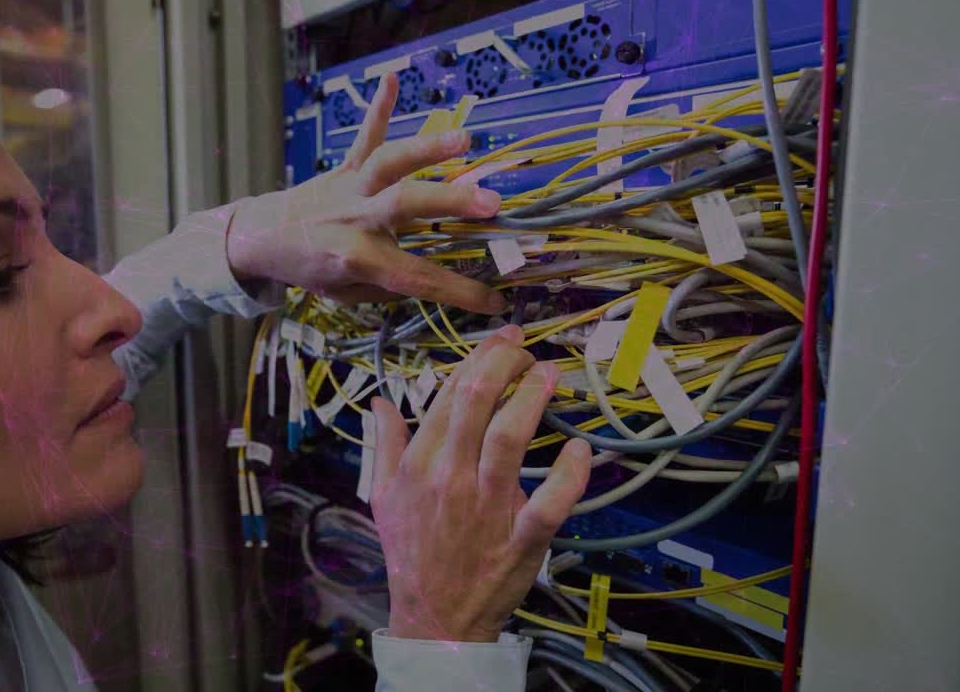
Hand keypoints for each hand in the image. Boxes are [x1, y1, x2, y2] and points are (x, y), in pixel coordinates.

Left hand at [226, 72, 506, 313]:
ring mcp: (351, 186)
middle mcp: (357, 217)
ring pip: (389, 162)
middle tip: (492, 204)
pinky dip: (378, 107)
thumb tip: (437, 278)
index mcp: (359, 257)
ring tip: (465, 139)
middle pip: (406, 205)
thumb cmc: (312, 268)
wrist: (263, 238)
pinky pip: (363, 137)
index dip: (460, 292)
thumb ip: (389, 286)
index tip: (496, 301)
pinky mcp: (344, 166)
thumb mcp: (348, 293)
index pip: (418, 278)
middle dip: (451, 202)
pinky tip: (392, 79)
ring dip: (426, 148)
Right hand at [368, 325, 591, 642]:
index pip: (448, 395)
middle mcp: (451, 478)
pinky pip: (549, 501)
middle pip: (477, 402)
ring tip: (551, 373)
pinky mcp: (522, 537)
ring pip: (510, 439)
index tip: (500, 340)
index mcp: (419, 465)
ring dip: (533, 398)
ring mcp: (487, 507)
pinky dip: (569, 474)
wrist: (433, 618)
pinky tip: (579, 448)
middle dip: (504, 362)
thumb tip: (380, 401)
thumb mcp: (383, 497)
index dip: (477, 358)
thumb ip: (384, 445)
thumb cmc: (411, 554)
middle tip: (525, 346)